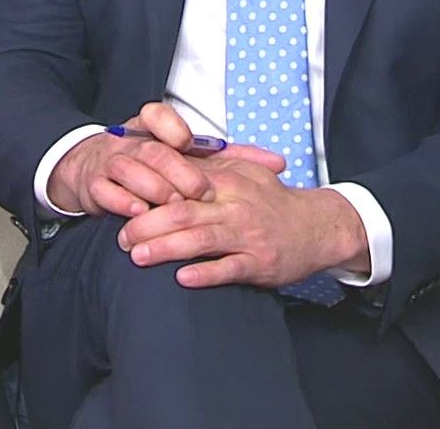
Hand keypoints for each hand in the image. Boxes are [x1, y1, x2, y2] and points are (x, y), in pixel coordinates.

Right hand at [49, 103, 285, 216]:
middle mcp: (129, 143)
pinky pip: (105, 191)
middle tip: (200, 192)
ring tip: (174, 204)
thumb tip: (279, 162)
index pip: (156, 115)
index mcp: (150, 129)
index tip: (188, 143)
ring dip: (152, 188)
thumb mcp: (187, 157)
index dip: (173, 128)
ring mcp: (109, 164)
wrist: (92, 171)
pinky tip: (139, 213)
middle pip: (153, 151)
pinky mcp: (95, 186)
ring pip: (129, 169)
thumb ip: (233, 159)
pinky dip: (122, 202)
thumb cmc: (151, 166)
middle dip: (177, 171)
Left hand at [114, 149, 369, 288]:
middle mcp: (234, 205)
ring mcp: (248, 234)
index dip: (147, 193)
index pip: (179, 182)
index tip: (122, 204)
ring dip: (165, 248)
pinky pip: (229, 268)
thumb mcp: (242, 173)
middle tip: (120, 237)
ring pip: (200, 239)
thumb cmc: (273, 201)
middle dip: (146, 223)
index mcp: (226, 180)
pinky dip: (205, 273)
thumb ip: (206, 168)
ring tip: (137, 255)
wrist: (319, 226)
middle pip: (182, 211)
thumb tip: (164, 162)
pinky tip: (181, 278)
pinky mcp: (260, 262)